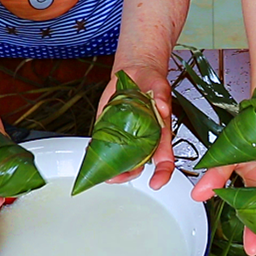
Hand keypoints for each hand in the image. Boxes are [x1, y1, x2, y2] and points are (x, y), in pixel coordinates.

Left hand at [97, 66, 174, 190]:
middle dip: (127, 175)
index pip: (165, 159)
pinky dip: (96, 150)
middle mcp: (143, 140)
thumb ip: (162, 97)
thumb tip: (161, 107)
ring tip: (99, 170)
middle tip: (116, 177)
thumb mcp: (160, 87)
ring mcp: (127, 137)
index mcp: (160, 134)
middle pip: (138, 166)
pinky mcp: (111, 129)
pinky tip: (90, 152)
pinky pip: (104, 144)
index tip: (156, 183)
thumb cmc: (152, 83)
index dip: (162, 174)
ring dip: (110, 168)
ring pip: (120, 160)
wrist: (136, 73)